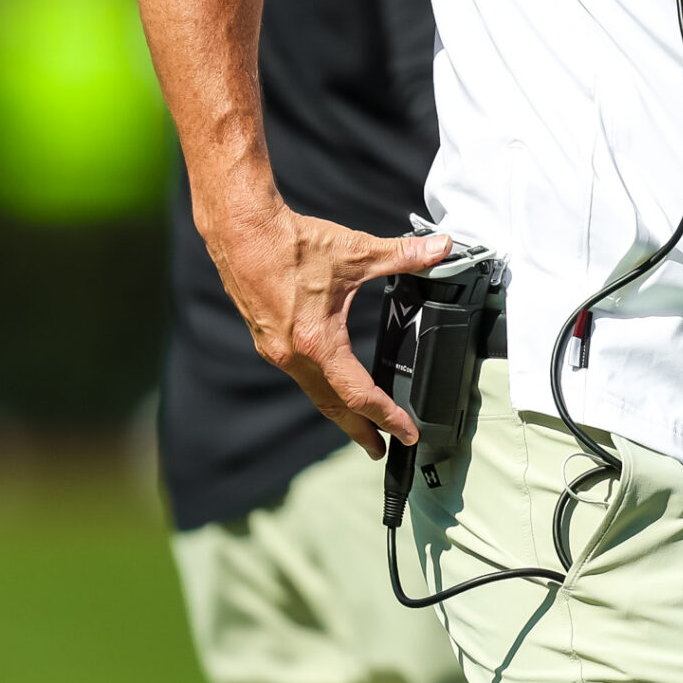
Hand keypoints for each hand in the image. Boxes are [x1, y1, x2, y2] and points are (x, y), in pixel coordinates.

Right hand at [204, 198, 451, 457]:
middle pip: (333, 405)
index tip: (407, 433)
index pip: (359, 393)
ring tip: (360, 424)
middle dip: (359, 430)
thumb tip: (441, 248)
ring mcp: (276, 350)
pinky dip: (320, 387)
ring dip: (339, 410)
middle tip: (381, 450)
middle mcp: (293, 355)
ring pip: (314, 391)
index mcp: (317, 341)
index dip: (386, 416)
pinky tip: (330, 383)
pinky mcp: (267, 339)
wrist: (241, 232)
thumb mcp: (356, 251)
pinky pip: (299, 374)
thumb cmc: (292, 243)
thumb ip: (403, 255)